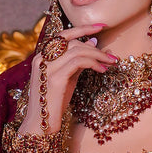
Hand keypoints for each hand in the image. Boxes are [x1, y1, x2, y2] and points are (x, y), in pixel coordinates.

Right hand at [18, 25, 116, 148]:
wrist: (39, 126)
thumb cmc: (53, 104)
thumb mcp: (67, 78)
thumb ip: (77, 60)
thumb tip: (92, 42)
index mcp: (42, 56)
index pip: (63, 34)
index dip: (83, 28)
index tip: (101, 26)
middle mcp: (41, 58)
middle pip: (73, 42)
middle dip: (95, 47)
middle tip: (112, 56)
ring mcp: (47, 67)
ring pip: (77, 50)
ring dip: (98, 55)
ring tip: (110, 63)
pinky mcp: (55, 78)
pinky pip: (78, 62)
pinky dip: (93, 63)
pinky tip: (102, 70)